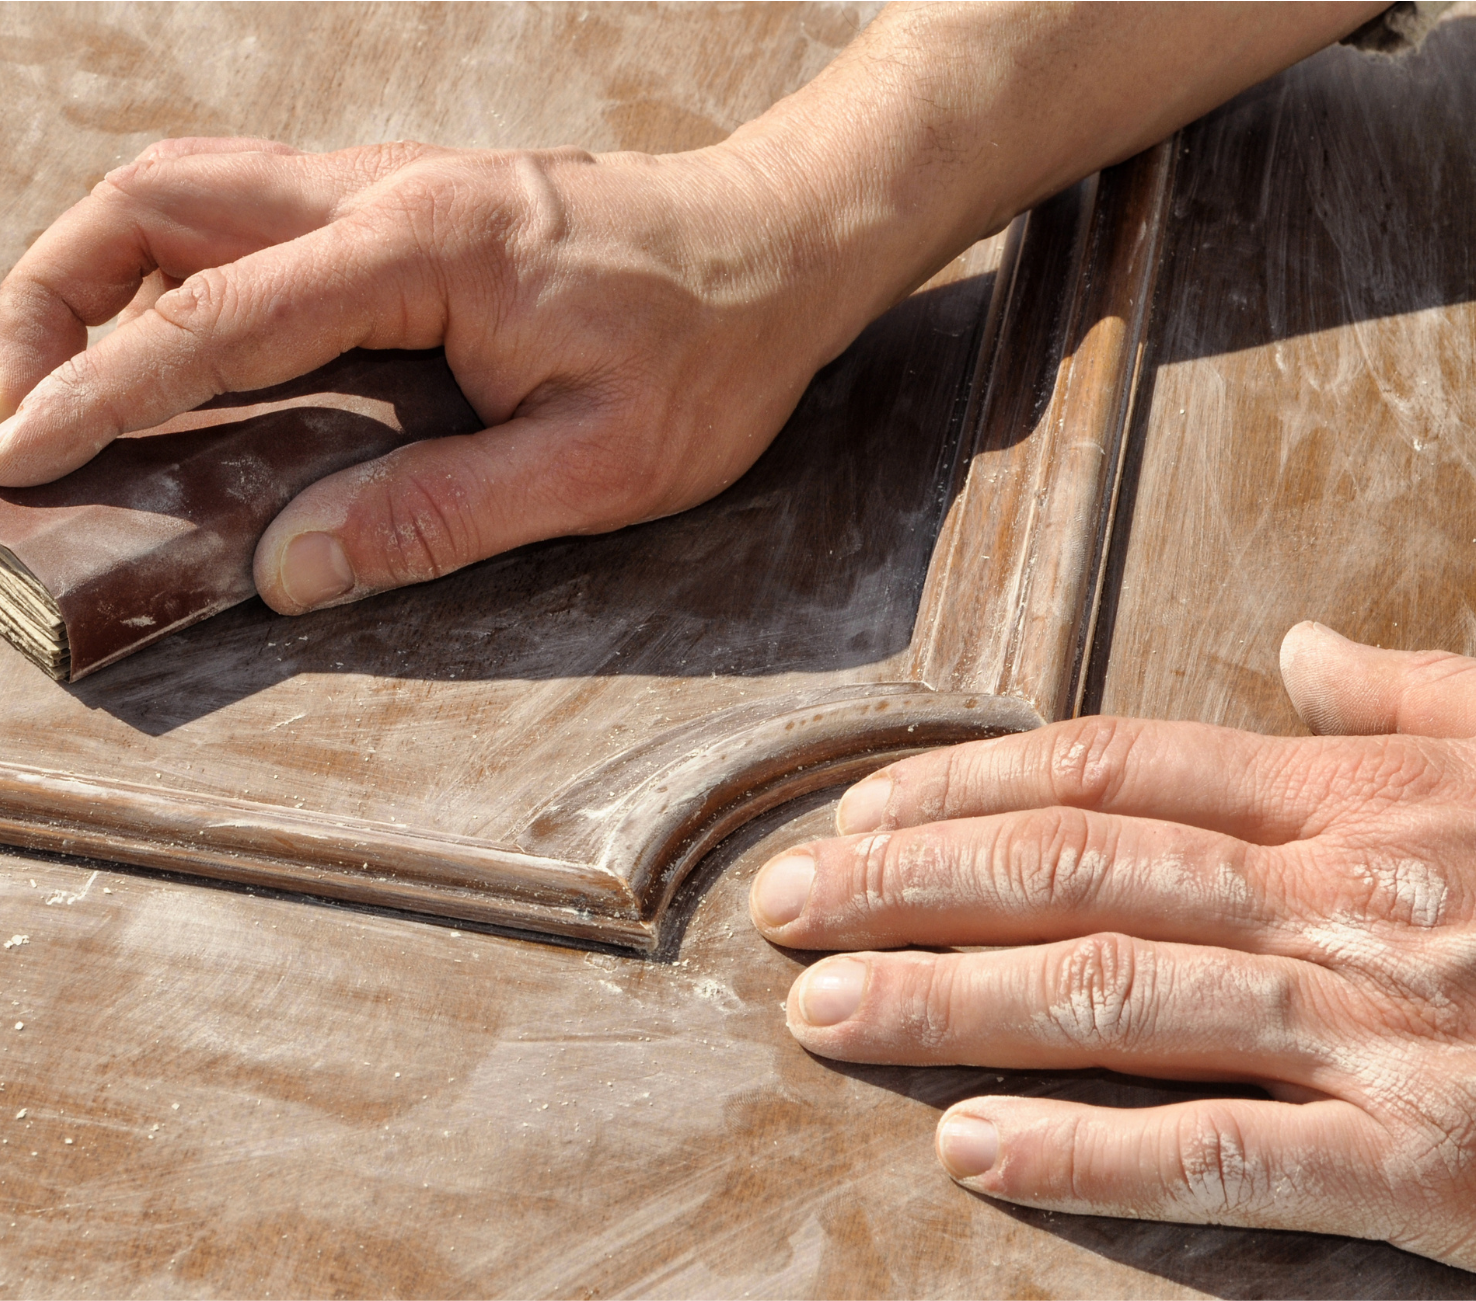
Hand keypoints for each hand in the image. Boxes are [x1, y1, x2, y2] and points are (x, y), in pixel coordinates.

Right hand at [0, 133, 878, 613]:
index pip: (209, 315)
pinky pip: (239, 207)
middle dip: (50, 298)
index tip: (14, 457)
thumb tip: (286, 571)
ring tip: (74, 388)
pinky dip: (167, 269)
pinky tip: (176, 349)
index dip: (96, 392)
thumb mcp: (598, 468)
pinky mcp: (392, 196)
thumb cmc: (711, 352)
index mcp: (419, 252)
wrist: (781, 241)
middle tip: (26, 417)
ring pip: (183, 186)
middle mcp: (378, 189)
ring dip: (97, 274)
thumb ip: (437, 518)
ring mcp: (380, 179)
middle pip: (151, 197)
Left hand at [749, 621, 1475, 1269]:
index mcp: (1360, 795)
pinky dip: (1095, 1156)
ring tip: (821, 1017)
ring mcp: (1388, 1022)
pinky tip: (977, 1156)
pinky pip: (1233, 1152)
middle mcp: (1350, 891)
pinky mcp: (1436, 1160)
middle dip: (906, 886)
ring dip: (949, 1004)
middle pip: (1076, 865)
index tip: (846, 816)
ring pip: (1120, 991)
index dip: (957, 787)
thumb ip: (1411, 699)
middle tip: (780, 915)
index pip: (1108, 768)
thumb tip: (1298, 648)